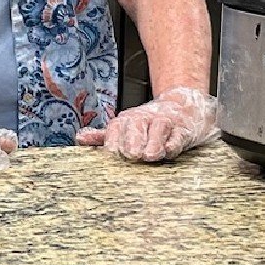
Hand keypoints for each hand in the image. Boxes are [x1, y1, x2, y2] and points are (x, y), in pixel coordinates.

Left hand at [75, 86, 219, 161]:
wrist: (184, 108)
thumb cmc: (149, 123)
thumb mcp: (125, 127)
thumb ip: (103, 136)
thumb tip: (79, 138)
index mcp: (126, 120)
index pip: (115, 128)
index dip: (113, 141)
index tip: (112, 154)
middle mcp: (144, 118)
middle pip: (135, 126)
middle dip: (132, 141)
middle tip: (130, 155)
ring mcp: (165, 122)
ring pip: (158, 129)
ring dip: (153, 143)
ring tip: (148, 156)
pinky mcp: (183, 130)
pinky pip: (178, 136)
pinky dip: (174, 143)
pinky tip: (169, 150)